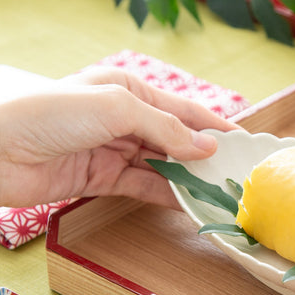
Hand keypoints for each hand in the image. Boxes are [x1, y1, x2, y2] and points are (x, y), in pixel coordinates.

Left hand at [0, 66, 238, 207]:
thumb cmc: (49, 114)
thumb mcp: (116, 108)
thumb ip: (165, 129)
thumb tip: (207, 147)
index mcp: (129, 90)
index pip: (183, 109)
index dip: (215, 126)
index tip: (244, 143)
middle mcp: (124, 118)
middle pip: (176, 139)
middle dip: (205, 155)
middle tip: (236, 174)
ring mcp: (114, 150)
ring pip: (164, 165)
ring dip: (190, 178)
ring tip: (219, 193)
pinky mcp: (103, 178)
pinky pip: (144, 186)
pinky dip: (167, 194)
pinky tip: (189, 204)